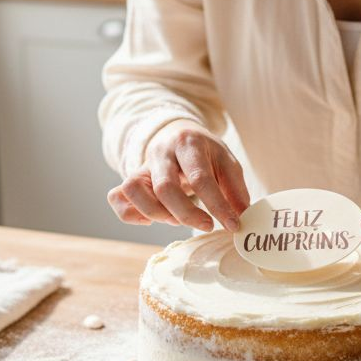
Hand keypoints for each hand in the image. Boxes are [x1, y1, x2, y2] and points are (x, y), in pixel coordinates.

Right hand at [106, 120, 249, 230]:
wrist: (178, 135)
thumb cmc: (205, 154)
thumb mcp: (226, 163)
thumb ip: (235, 190)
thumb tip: (243, 218)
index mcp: (189, 143)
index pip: (200, 178)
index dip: (217, 206)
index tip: (232, 225)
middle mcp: (161, 152)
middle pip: (164, 187)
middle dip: (187, 214)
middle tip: (206, 225)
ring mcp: (141, 165)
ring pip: (133, 190)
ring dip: (156, 213)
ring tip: (176, 219)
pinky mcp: (130, 178)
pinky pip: (117, 197)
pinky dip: (131, 214)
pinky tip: (152, 219)